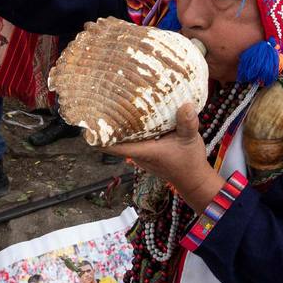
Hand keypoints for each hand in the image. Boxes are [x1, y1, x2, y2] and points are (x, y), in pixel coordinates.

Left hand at [105, 102, 222, 209]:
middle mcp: (137, 153)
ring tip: (114, 103)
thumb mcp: (190, 140)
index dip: (98, 136)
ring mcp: (141, 153)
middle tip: (101, 102)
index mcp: (143, 151)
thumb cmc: (189, 162)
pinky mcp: (147, 151)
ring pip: (124, 138)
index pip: (113, 146)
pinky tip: (133, 112)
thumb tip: (184, 105)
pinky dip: (131, 127)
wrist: (194, 179)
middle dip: (107, 124)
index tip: (88, 123)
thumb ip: (187, 124)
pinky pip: (133, 138)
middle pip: (115, 139)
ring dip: (119, 125)